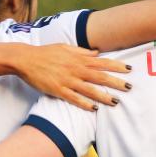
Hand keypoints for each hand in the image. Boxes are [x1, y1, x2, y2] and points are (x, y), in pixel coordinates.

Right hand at [16, 44, 130, 109]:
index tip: (129, 69)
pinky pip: (73, 98)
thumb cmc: (46, 52)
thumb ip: (82, 51)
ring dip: (103, 96)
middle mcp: (75, 69)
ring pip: (89, 89)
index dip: (116, 65)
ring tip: (115, 101)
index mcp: (78, 58)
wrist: (26, 59)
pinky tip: (94, 108)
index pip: (102, 62)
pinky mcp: (57, 90)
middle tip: (129, 87)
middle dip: (116, 82)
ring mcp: (66, 80)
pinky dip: (84, 103)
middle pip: (99, 76)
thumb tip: (97, 53)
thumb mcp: (66, 47)